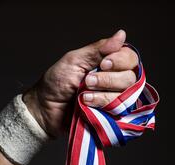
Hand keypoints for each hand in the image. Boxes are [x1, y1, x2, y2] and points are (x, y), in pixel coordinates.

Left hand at [23, 29, 138, 136]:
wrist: (44, 111)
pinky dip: (102, 108)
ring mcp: (113, 101)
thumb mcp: (74, 61)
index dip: (120, 61)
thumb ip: (98, 49)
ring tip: (83, 97)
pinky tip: (88, 106)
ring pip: (125, 97)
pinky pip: (118, 113)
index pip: (129, 59)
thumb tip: (121, 35)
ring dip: (103, 95)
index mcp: (107, 64)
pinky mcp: (109, 118)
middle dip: (108, 80)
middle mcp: (114, 82)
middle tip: (87, 82)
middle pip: (130, 78)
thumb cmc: (56, 84)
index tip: (103, 64)